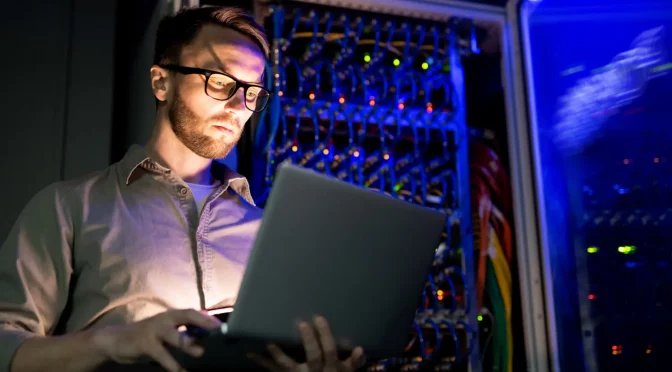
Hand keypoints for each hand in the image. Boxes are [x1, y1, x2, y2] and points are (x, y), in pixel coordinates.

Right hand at [94, 308, 221, 371]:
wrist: (115, 340)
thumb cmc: (146, 336)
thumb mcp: (165, 332)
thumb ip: (182, 333)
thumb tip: (203, 338)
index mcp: (171, 316)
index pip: (192, 312)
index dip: (207, 317)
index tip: (221, 325)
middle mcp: (164, 319)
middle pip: (186, 315)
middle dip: (202, 321)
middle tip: (216, 330)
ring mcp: (154, 330)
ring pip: (173, 335)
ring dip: (187, 343)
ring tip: (199, 352)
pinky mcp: (145, 344)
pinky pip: (161, 355)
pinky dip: (172, 365)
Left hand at [249, 316, 365, 371]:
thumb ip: (353, 362)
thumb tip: (359, 349)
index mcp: (330, 367)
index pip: (330, 351)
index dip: (325, 336)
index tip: (319, 318)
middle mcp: (314, 371)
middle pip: (313, 356)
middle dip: (308, 341)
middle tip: (301, 323)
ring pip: (288, 365)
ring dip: (279, 353)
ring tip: (270, 341)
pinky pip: (273, 370)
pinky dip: (261, 361)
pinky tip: (250, 351)